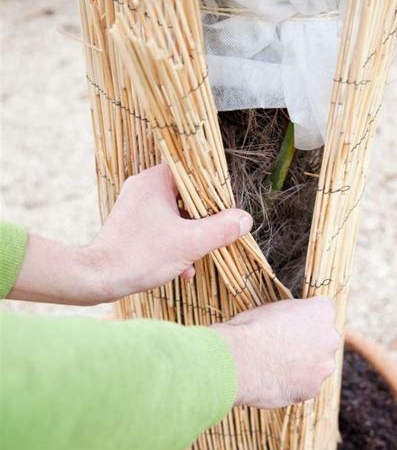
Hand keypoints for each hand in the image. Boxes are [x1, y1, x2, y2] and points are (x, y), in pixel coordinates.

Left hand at [87, 165, 252, 300]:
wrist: (98, 278)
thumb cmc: (140, 256)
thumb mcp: (190, 243)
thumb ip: (221, 229)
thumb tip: (244, 220)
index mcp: (155, 181)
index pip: (193, 170)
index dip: (213, 188)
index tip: (225, 206)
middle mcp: (143, 187)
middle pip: (188, 195)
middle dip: (204, 219)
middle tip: (217, 234)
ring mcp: (136, 206)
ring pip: (176, 214)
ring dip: (191, 235)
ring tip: (198, 258)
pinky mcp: (132, 224)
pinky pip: (162, 226)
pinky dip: (175, 243)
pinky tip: (183, 267)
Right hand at [212, 297, 339, 407]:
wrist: (239, 361)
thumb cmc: (250, 329)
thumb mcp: (272, 308)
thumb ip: (291, 315)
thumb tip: (289, 322)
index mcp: (322, 311)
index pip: (323, 311)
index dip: (305, 318)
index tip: (291, 324)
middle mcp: (330, 338)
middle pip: (324, 340)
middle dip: (308, 343)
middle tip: (282, 347)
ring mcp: (324, 366)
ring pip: (317, 365)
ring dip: (302, 366)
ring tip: (274, 366)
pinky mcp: (313, 389)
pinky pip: (306, 385)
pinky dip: (293, 384)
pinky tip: (274, 380)